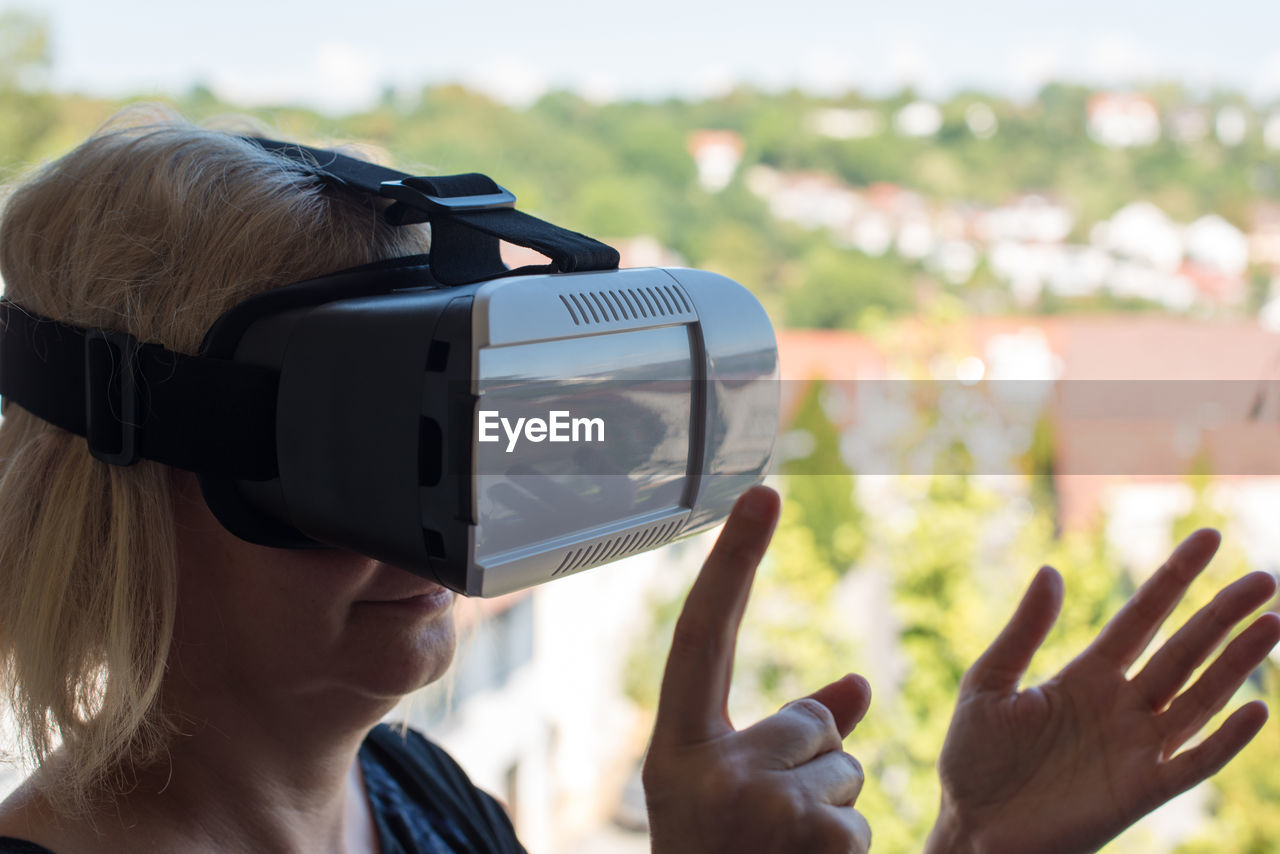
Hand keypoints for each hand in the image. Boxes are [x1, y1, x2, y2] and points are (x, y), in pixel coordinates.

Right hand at [643, 486, 872, 853]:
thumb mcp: (729, 797)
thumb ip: (789, 733)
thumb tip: (861, 685)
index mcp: (677, 748)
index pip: (708, 634)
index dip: (736, 562)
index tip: (765, 490)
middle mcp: (709, 768)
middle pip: (812, 727)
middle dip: (814, 772)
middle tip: (767, 836)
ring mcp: (761, 808)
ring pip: (848, 777)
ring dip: (833, 820)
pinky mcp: (816, 842)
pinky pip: (863, 823)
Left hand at [926, 529, 1279, 853]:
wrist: (971, 828)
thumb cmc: (973, 758)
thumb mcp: (988, 684)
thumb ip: (1023, 631)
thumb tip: (1051, 569)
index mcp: (1085, 675)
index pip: (1141, 617)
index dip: (1174, 579)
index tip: (1207, 538)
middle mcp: (1120, 705)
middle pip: (1182, 651)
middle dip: (1222, 615)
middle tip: (1265, 578)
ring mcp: (1135, 747)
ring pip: (1198, 697)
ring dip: (1236, 664)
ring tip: (1272, 624)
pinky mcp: (1140, 792)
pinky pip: (1192, 763)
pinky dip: (1224, 740)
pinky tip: (1255, 709)